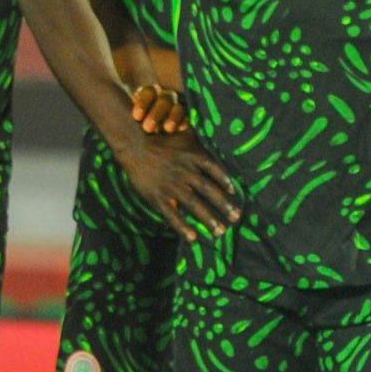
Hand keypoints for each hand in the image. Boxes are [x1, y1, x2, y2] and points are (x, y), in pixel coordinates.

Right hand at [115, 128, 241, 241]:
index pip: (215, 171)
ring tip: (220, 232)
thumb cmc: (161, 136)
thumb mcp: (184, 132)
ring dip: (209, 219)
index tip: (234, 193)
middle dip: (224, 206)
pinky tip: (193, 238)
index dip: (225, 182)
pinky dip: (183, 227)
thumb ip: (200, 140)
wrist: (133, 143)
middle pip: (209, 191)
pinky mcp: (158, 196)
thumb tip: (214, 134)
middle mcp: (186, 172)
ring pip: (195, 205)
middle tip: (237, 218)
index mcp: (194, 156)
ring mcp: (172, 185)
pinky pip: (172, 214)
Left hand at [128, 83, 187, 133]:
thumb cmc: (137, 120)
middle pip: (164, 101)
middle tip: (148, 128)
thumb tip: (118, 108)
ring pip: (178, 109)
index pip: (148, 93)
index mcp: (150, 92)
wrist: (150, 126)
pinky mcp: (187, 117)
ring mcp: (178, 106)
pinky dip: (186, 122)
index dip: (143, 103)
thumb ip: (128, 107)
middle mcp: (166, 97)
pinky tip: (183, 128)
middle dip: (156, 114)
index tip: (137, 116)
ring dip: (173, 118)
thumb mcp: (130, 112)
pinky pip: (188, 118)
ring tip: (168, 128)